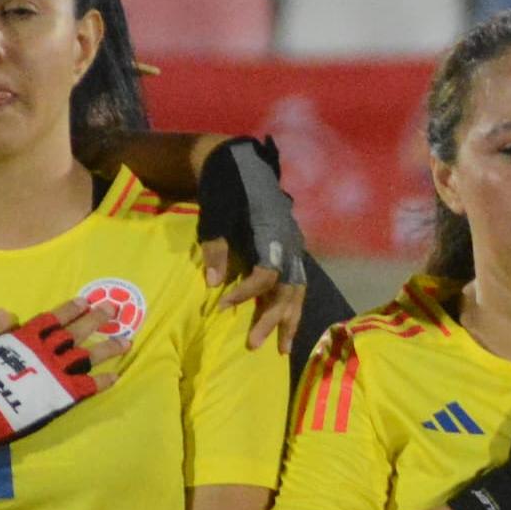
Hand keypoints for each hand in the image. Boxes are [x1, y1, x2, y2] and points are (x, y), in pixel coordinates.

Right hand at [0, 294, 133, 456]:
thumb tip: (5, 312)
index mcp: (24, 338)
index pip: (52, 319)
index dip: (69, 309)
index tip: (85, 301)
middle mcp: (45, 351)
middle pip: (76, 332)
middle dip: (95, 319)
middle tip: (113, 308)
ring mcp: (57, 373)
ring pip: (89, 356)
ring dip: (109, 348)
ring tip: (126, 341)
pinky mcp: (63, 395)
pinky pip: (89, 385)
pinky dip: (103, 381)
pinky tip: (116, 376)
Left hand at [196, 137, 311, 351]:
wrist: (234, 162)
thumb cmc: (222, 187)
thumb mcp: (214, 214)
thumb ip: (216, 248)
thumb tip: (213, 283)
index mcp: (273, 232)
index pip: (266, 273)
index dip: (246, 292)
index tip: (223, 305)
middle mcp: (289, 242)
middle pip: (288, 289)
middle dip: (273, 320)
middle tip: (254, 345)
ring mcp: (292, 246)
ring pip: (297, 290)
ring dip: (288, 320)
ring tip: (280, 348)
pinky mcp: (288, 248)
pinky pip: (294, 282)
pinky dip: (288, 305)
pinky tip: (282, 323)